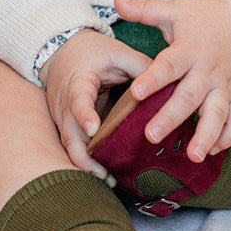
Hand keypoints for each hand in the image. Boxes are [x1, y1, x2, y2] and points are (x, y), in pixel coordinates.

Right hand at [41, 31, 150, 174]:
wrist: (61, 51)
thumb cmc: (92, 51)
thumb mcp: (117, 52)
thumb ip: (142, 66)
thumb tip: (169, 84)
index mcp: (79, 82)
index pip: (78, 99)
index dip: (84, 114)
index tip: (93, 129)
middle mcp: (65, 103)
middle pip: (69, 135)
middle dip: (85, 158)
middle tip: (106, 174)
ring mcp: (62, 117)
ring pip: (68, 147)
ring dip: (86, 165)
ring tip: (109, 179)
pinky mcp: (65, 126)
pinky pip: (72, 147)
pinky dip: (85, 160)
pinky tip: (103, 172)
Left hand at [113, 0, 230, 161]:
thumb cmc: (200, 17)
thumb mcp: (173, 9)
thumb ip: (144, 9)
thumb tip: (116, 0)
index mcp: (190, 48)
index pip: (169, 65)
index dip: (153, 79)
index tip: (136, 93)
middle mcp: (208, 68)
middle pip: (190, 96)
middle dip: (171, 117)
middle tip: (151, 135)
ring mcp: (225, 84)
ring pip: (218, 112)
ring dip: (206, 135)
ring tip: (192, 156)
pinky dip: (229, 136)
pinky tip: (213, 152)